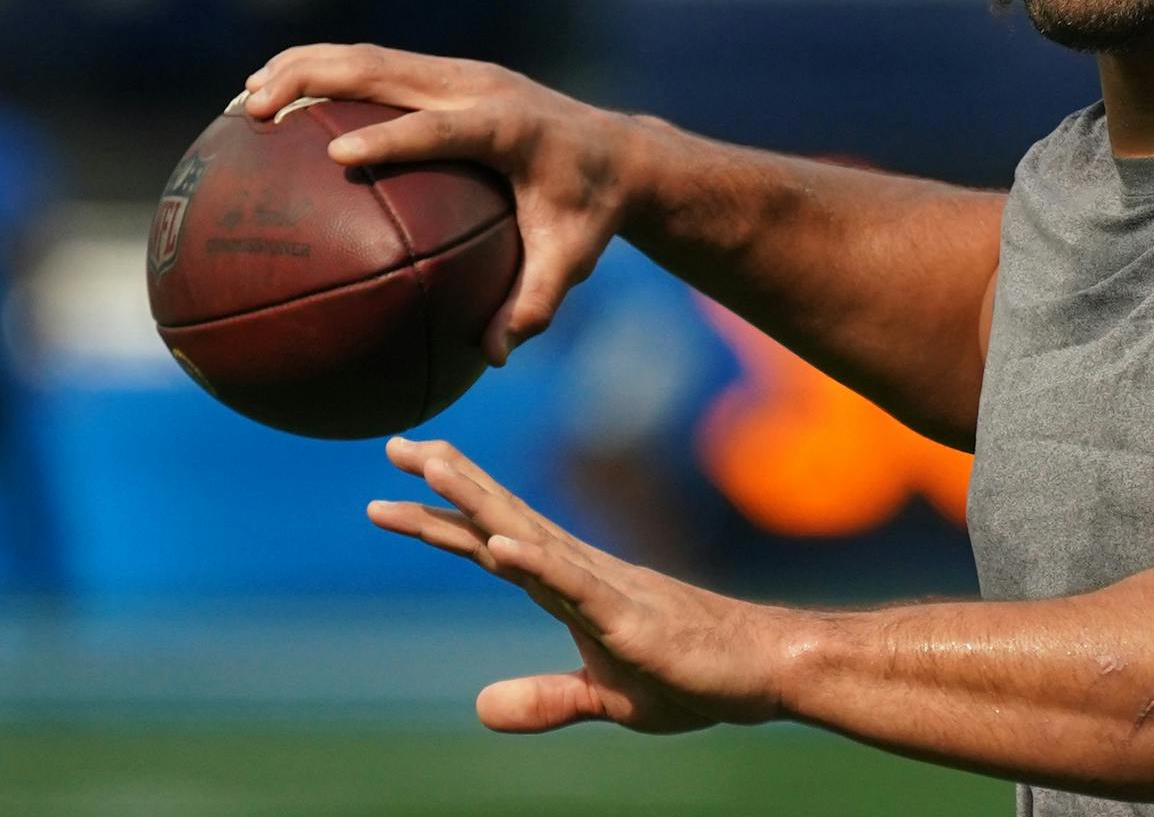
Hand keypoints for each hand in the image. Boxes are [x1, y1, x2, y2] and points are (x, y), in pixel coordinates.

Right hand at [242, 44, 640, 362]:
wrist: (619, 151)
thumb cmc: (590, 213)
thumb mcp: (572, 260)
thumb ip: (535, 304)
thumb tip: (494, 356)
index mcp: (511, 127)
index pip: (443, 128)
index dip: (392, 137)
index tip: (337, 155)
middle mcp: (481, 87)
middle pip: (387, 69)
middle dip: (315, 80)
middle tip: (254, 108)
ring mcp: (462, 73)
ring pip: (371, 57)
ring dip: (304, 67)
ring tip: (243, 99)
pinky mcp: (449, 73)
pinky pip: (377, 67)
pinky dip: (324, 75)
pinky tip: (273, 104)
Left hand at [368, 436, 793, 734]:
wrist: (764, 668)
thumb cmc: (693, 674)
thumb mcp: (605, 697)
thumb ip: (546, 699)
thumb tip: (480, 706)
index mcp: (571, 586)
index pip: (493, 545)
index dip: (441, 520)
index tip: (389, 494)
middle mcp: (581, 572)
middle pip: (501, 520)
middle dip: (447, 484)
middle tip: (395, 447)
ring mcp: (603, 588)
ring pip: (530, 535)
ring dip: (480, 501)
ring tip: (433, 468)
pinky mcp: (627, 616)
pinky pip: (572, 587)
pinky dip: (534, 564)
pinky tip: (498, 547)